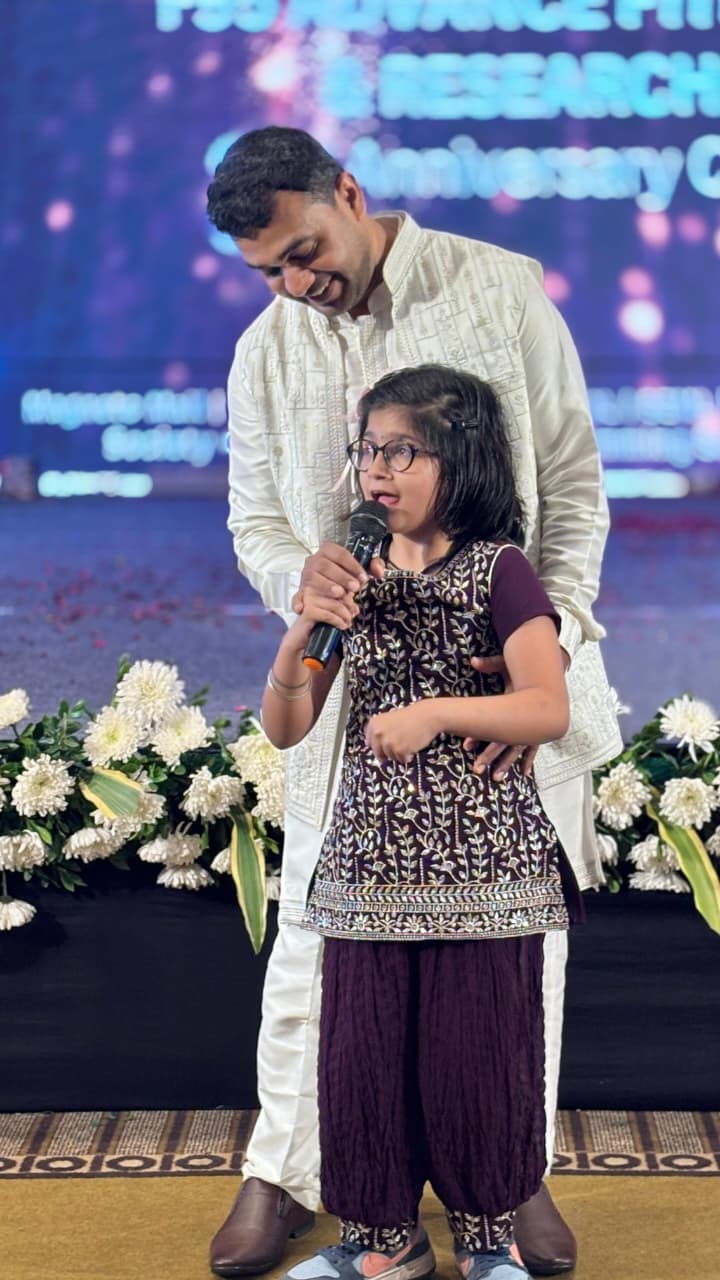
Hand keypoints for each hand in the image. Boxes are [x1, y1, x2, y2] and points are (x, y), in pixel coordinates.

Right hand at [292, 542, 383, 625]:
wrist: (334, 586)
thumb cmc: (349, 576)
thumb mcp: (362, 569)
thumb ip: (374, 566)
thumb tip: (378, 572)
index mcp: (328, 550)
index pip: (340, 553)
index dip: (353, 565)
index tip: (364, 578)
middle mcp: (314, 560)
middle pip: (324, 565)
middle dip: (341, 576)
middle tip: (355, 587)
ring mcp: (306, 575)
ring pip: (312, 577)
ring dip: (326, 585)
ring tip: (341, 594)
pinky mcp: (302, 590)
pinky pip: (297, 594)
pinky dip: (298, 600)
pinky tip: (302, 608)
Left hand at [365, 701, 437, 763]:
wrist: (426, 716)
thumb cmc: (410, 717)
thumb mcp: (389, 720)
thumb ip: (379, 731)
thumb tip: (371, 747)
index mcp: (374, 724)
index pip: (369, 742)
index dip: (378, 745)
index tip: (386, 743)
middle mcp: (378, 734)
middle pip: (378, 753)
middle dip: (387, 753)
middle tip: (398, 747)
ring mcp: (388, 743)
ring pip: (391, 757)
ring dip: (399, 754)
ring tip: (408, 743)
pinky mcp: (399, 750)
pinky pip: (401, 760)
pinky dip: (407, 756)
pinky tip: (412, 747)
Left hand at [464, 655, 537, 779]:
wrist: (550, 676)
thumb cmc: (524, 672)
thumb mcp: (507, 665)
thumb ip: (490, 663)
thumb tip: (472, 660)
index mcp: (512, 705)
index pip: (493, 723)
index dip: (478, 735)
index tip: (465, 746)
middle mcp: (521, 720)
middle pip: (503, 741)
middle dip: (489, 756)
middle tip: (476, 769)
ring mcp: (531, 728)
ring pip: (517, 750)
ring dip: (506, 764)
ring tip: (496, 778)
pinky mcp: (537, 731)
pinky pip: (532, 749)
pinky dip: (528, 761)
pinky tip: (524, 774)